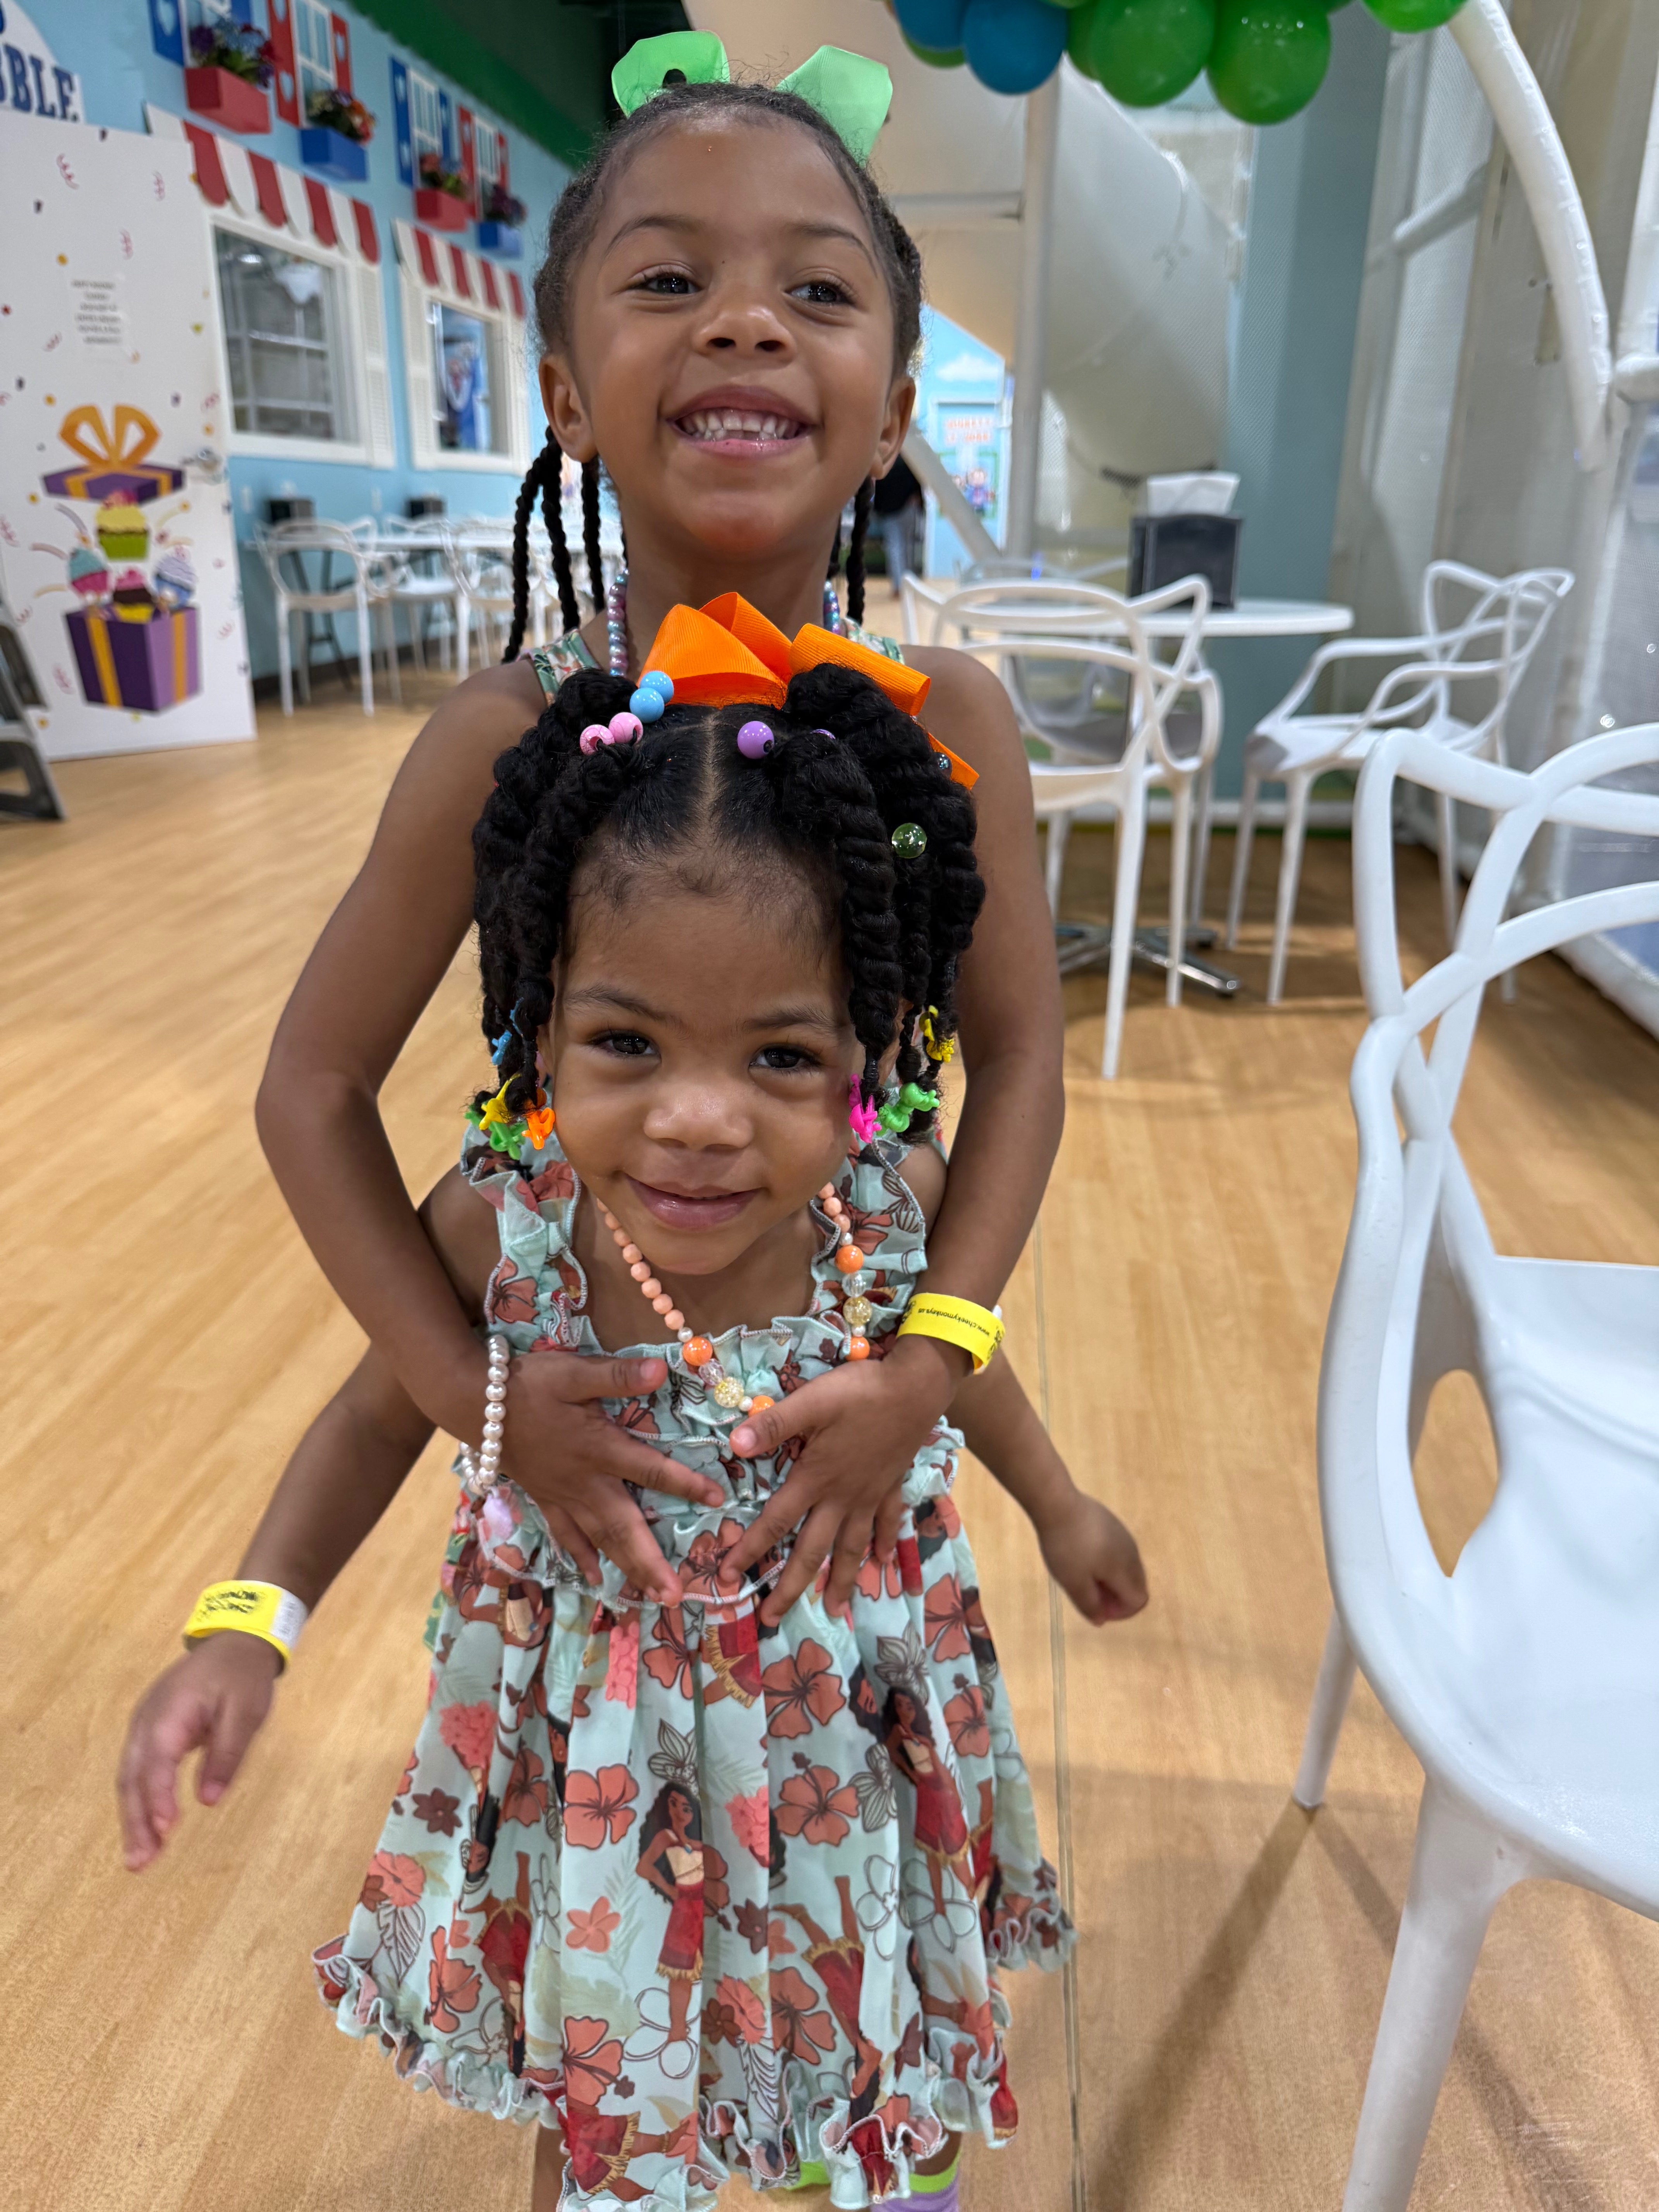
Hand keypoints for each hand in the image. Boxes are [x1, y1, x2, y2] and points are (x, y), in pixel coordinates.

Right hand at [117, 1633, 280, 1870]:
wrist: (233, 1642)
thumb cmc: (242, 1676)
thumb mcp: (246, 1712)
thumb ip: (227, 1754)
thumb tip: (209, 1800)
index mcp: (170, 1714)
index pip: (157, 1763)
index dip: (158, 1798)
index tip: (165, 1831)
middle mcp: (147, 1723)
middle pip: (133, 1778)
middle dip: (136, 1822)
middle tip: (140, 1864)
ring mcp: (143, 1727)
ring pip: (130, 1779)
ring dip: (134, 1819)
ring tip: (139, 1859)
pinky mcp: (149, 1733)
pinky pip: (137, 1771)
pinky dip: (139, 1802)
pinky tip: (147, 1829)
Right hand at [499, 1349, 724, 1605]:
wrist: (474, 1403)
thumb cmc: (527, 1384)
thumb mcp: (573, 1372)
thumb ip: (616, 1375)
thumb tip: (661, 1369)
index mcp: (599, 1449)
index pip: (650, 1469)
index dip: (685, 1484)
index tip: (718, 1500)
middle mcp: (584, 1481)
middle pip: (623, 1527)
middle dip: (650, 1562)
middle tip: (675, 1596)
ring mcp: (563, 1495)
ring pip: (598, 1540)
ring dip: (625, 1568)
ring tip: (649, 1597)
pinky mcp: (545, 1498)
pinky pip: (565, 1535)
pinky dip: (580, 1557)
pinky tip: (592, 1576)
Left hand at [725, 1335, 962, 1623]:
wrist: (916, 1388)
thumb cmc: (861, 1393)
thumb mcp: (813, 1401)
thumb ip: (774, 1423)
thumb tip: (734, 1445)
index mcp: (816, 1479)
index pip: (775, 1523)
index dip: (750, 1551)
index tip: (728, 1579)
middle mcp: (841, 1497)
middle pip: (812, 1551)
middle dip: (790, 1587)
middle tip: (772, 1620)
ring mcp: (869, 1496)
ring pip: (851, 1548)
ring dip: (839, 1580)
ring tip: (834, 1611)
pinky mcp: (891, 1485)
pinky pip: (887, 1523)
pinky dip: (885, 1544)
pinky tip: (882, 1563)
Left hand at [1037, 1490, 1148, 1625]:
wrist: (1058, 1504)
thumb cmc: (1066, 1547)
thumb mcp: (1073, 1582)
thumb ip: (1090, 1605)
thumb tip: (1101, 1620)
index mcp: (1125, 1570)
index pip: (1139, 1601)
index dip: (1121, 1612)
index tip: (1096, 1607)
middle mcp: (1131, 1553)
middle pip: (1136, 1585)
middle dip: (1117, 1597)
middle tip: (1089, 1594)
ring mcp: (1124, 1536)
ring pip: (1127, 1568)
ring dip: (1112, 1580)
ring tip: (1083, 1576)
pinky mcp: (1113, 1524)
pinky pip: (1119, 1552)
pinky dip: (1108, 1563)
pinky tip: (1084, 1555)